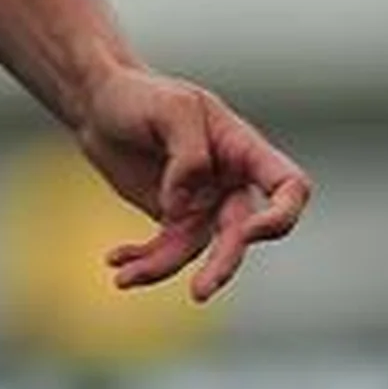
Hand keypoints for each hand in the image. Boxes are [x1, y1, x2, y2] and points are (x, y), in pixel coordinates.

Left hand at [79, 67, 311, 303]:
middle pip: (241, 233)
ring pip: (197, 251)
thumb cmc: (138, 96)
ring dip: (162, 268)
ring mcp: (202, 203)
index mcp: (243, 149)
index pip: (289, 186)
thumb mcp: (170, 108)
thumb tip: (181, 208)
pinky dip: (142, 261)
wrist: (98, 103)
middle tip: (199, 293)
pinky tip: (117, 261)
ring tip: (123, 276)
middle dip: (223, 264)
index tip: (252, 231)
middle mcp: (230, 182)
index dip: (282, 215)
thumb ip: (187, 156)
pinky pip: (165, 251)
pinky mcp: (172, 218)